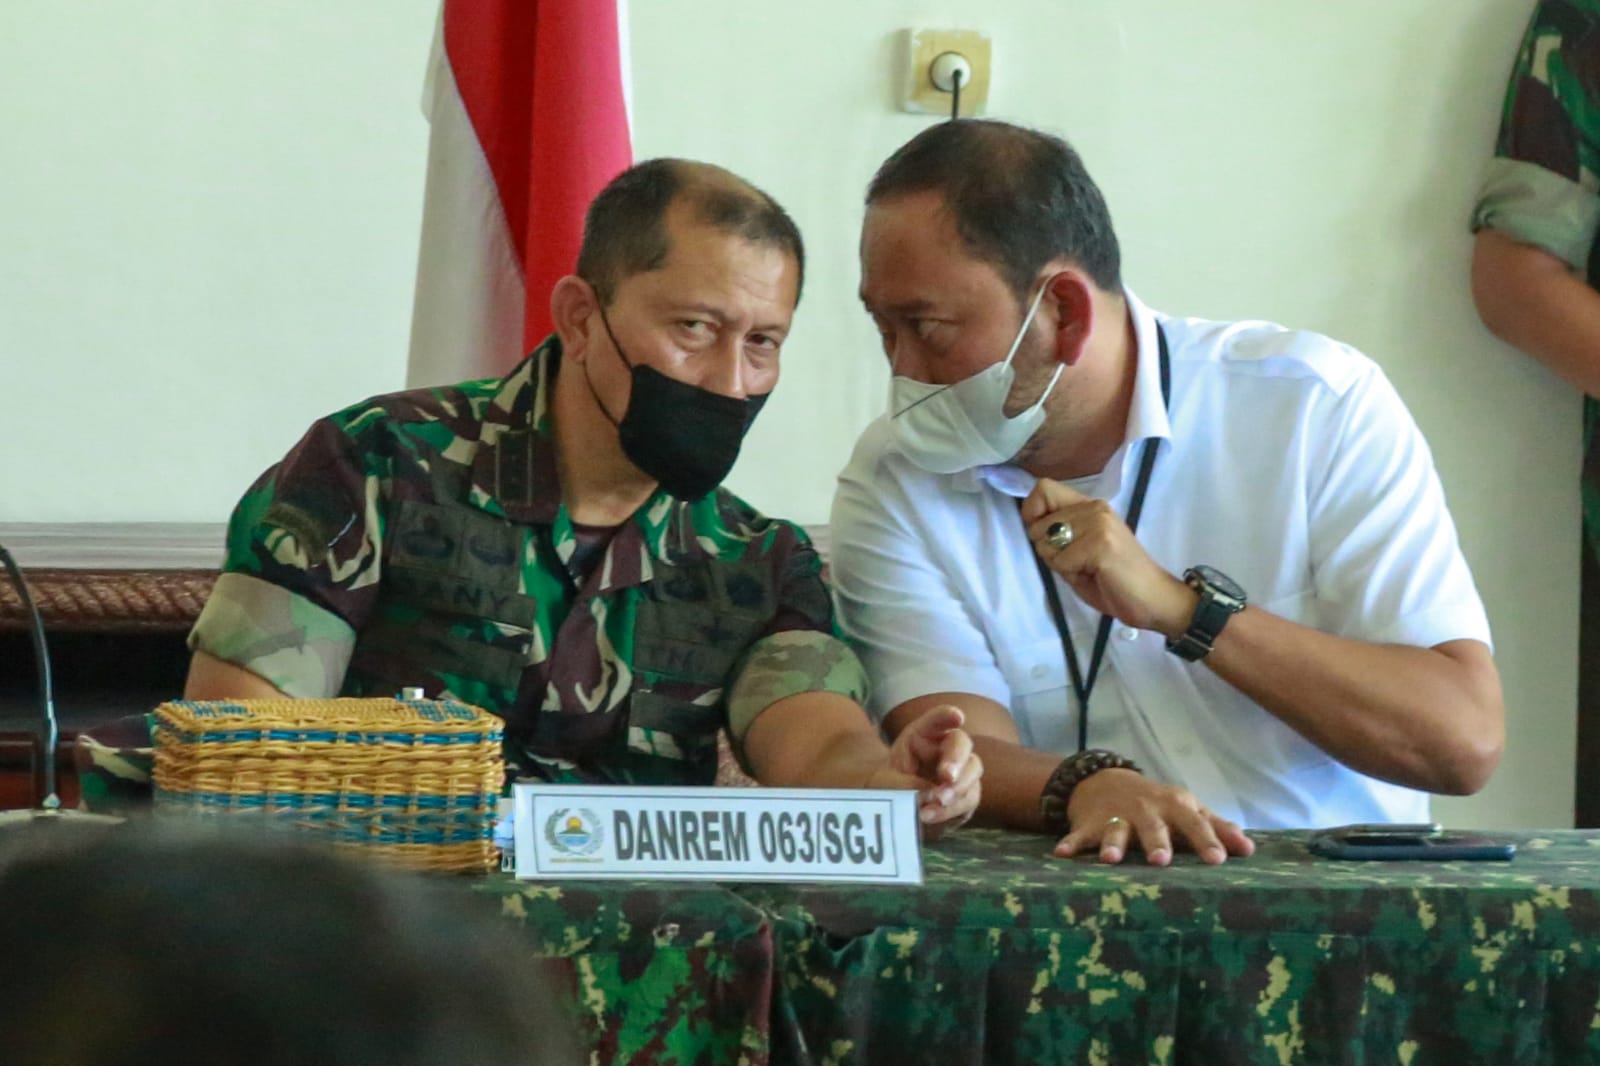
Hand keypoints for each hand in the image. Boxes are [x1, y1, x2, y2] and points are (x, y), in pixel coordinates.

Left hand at [867, 704, 981, 838]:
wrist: (895, 808)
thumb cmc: (888, 786)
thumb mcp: (885, 781)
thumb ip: (904, 784)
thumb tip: (930, 795)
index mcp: (923, 735)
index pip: (936, 720)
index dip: (947, 716)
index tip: (957, 717)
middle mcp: (946, 748)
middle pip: (961, 744)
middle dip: (956, 759)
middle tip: (947, 776)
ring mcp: (961, 770)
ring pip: (972, 771)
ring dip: (957, 787)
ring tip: (937, 801)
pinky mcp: (967, 794)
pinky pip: (968, 799)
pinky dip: (951, 809)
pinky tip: (931, 815)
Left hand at [1021, 478, 1195, 637]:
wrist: (1152, 600)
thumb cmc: (1114, 580)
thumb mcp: (1079, 551)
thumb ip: (1058, 535)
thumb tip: (1031, 526)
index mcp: (1090, 506)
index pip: (1042, 489)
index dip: (1033, 513)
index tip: (1047, 537)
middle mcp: (1094, 507)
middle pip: (1038, 524)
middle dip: (1048, 551)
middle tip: (1077, 563)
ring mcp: (1099, 524)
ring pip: (1046, 543)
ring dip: (1060, 564)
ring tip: (1088, 569)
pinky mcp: (1101, 544)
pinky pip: (1061, 561)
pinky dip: (1071, 575)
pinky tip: (1096, 575)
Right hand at [1057, 768, 1254, 864]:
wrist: (1106, 781)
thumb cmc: (1158, 804)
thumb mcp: (1187, 809)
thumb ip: (1217, 828)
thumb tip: (1251, 849)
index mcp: (1175, 806)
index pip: (1194, 823)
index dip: (1206, 840)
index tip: (1219, 860)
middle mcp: (1146, 809)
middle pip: (1153, 826)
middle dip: (1156, 842)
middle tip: (1161, 860)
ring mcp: (1116, 815)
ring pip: (1115, 830)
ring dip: (1112, 843)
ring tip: (1111, 859)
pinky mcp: (1090, 823)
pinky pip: (1079, 835)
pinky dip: (1071, 843)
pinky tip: (1063, 854)